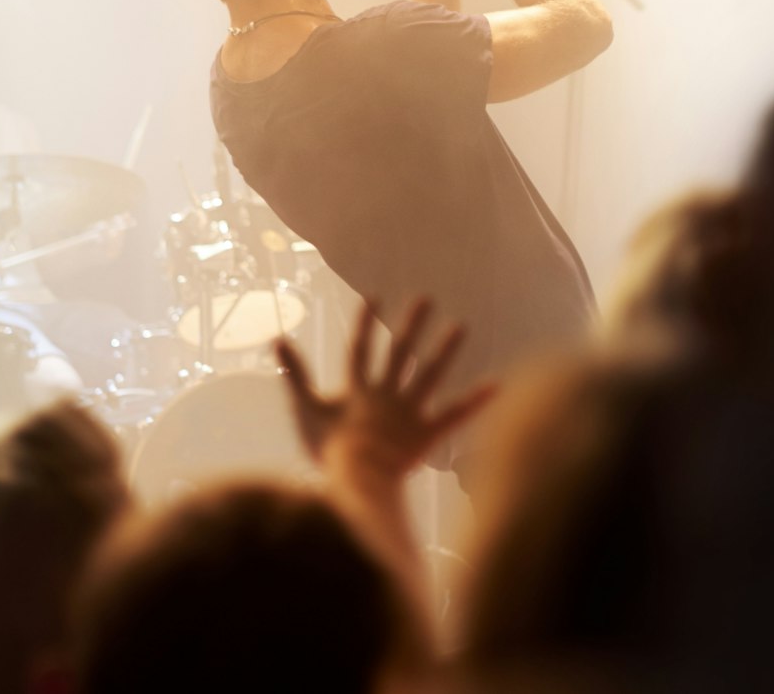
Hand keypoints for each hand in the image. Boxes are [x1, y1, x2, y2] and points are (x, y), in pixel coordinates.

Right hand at [275, 297, 493, 490]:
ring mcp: (409, 412)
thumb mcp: (306, 409)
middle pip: (400, 353)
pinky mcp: (427, 434)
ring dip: (445, 350)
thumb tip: (276, 337)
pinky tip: (496, 385)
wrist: (357, 478)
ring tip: (461, 326)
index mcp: (358, 389)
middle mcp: (387, 394)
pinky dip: (475, 401)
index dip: (364, 323)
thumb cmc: (328, 449)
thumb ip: (295, 374)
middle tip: (426, 298)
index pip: (361, 349)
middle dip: (412, 325)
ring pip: (431, 375)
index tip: (373, 296)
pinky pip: (455, 415)